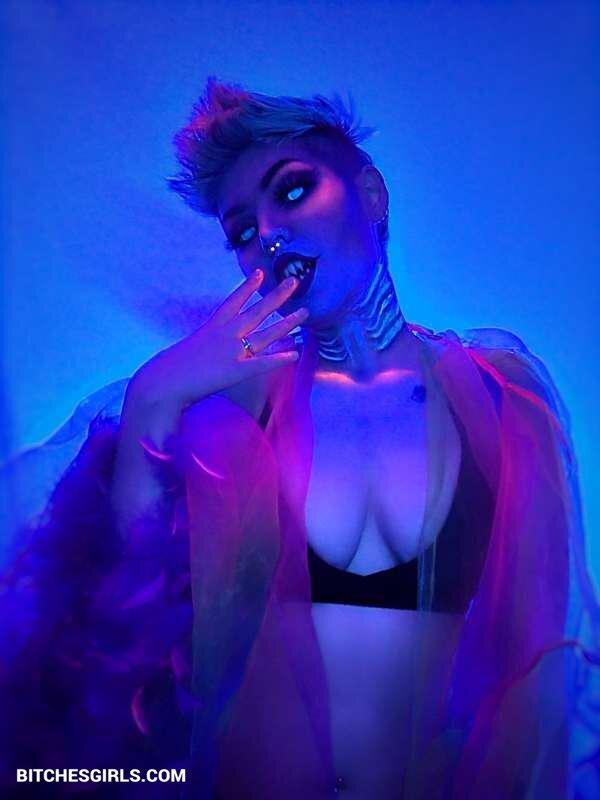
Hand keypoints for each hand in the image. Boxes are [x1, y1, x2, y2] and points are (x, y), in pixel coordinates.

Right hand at [128, 269, 305, 412]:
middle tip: (295, 281)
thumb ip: (203, 348)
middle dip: (277, 296)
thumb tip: (210, 351)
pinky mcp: (235, 371)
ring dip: (287, 323)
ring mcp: (232, 352)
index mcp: (212, 327)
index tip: (260, 273)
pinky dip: (279, 358)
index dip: (248, 287)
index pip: (233, 302)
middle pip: (257, 311)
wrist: (163, 380)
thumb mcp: (188, 350)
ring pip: (265, 334)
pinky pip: (262, 364)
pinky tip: (295, 354)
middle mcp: (225, 335)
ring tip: (305, 313)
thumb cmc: (169, 369)